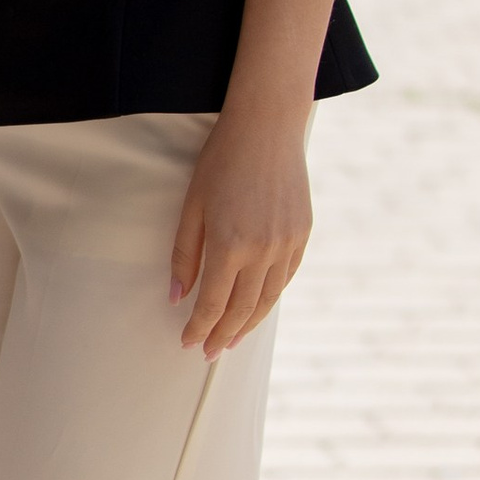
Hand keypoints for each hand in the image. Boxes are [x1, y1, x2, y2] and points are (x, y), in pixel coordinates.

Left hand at [169, 98, 312, 355]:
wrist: (267, 127)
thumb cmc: (221, 161)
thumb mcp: (192, 206)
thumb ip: (185, 256)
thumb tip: (177, 298)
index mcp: (230, 245)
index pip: (212, 304)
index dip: (199, 328)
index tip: (189, 343)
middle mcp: (263, 251)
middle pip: (242, 310)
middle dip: (223, 335)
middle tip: (210, 352)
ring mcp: (287, 244)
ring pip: (268, 299)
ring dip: (249, 324)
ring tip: (233, 339)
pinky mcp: (303, 234)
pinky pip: (286, 278)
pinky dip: (270, 298)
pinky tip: (258, 306)